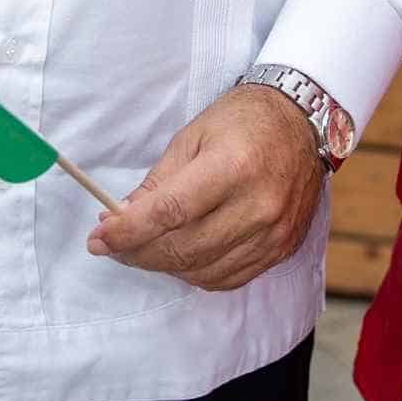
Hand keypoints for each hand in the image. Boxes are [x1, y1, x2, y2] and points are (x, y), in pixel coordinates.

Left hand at [87, 83, 325, 290]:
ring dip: (164, 265)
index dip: (129, 231)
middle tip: (113, 245)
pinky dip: (196, 273)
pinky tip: (182, 255)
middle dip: (138, 252)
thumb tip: (120, 220)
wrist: (302, 123)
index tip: (99, 239)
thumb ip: (157, 184)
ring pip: (203, 270)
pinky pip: (228, 278)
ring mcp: (274, 233)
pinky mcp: (282, 249)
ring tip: (145, 247)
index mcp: (232, 167)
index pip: (170, 213)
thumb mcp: (191, 137)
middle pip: (184, 248)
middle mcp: (257, 205)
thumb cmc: (242, 121)